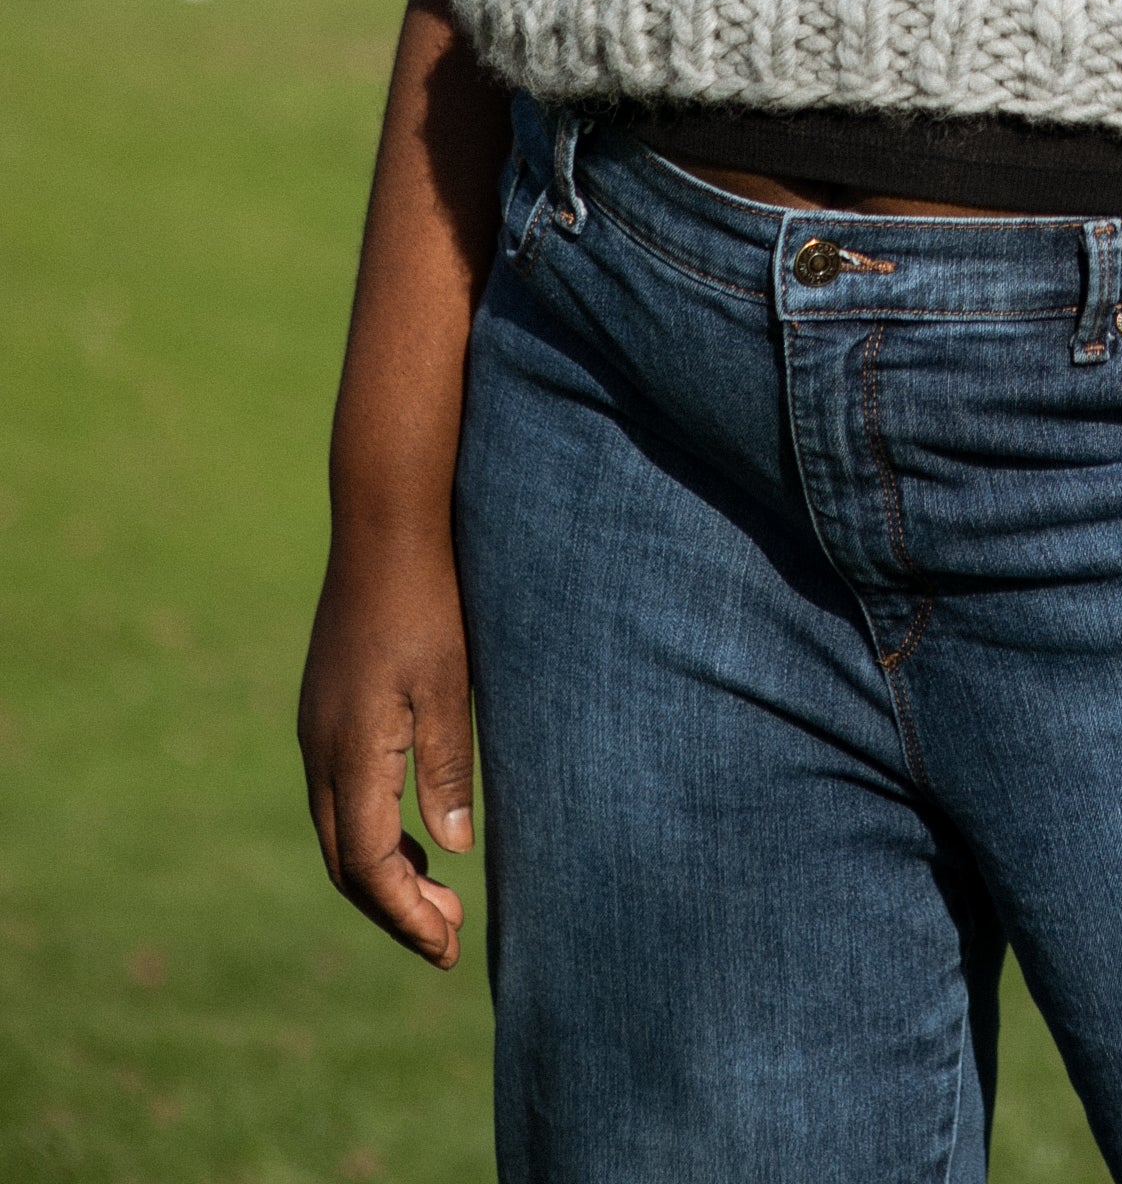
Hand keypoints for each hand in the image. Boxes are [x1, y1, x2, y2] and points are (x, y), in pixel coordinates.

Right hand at [298, 532, 476, 966]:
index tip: (449, 950)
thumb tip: (450, 854)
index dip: (407, 916)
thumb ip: (446, 769)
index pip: (370, 867)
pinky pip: (339, 795)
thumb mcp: (451, 686)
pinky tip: (413, 834)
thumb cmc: (430, 601)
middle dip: (394, 909)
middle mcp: (320, 750)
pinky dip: (373, 832)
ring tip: (439, 898)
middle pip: (345, 863)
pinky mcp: (324, 709)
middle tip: (449, 939)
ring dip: (383, 874)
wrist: (384, 526)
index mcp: (351, 753)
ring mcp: (316, 729)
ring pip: (338, 832)